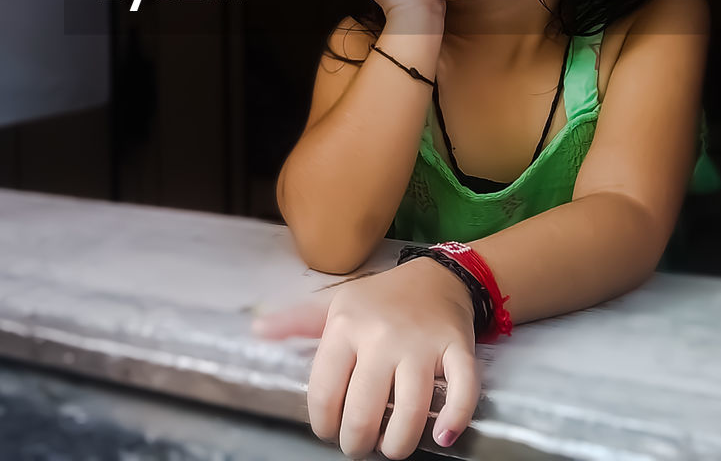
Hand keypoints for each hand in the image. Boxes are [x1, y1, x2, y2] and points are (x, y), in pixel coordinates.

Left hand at [251, 259, 479, 458]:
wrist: (436, 277)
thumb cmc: (379, 299)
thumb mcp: (334, 303)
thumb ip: (297, 322)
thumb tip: (257, 330)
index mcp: (346, 326)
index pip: (324, 391)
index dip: (323, 423)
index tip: (328, 432)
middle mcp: (382, 336)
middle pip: (365, 410)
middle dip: (357, 441)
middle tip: (359, 445)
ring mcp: (422, 344)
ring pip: (411, 409)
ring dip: (398, 443)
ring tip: (391, 448)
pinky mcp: (458, 348)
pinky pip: (463, 390)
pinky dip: (455, 419)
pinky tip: (442, 435)